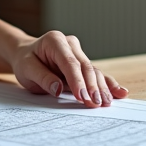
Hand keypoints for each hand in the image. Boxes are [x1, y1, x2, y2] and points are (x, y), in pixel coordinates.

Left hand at [10, 31, 127, 108]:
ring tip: (106, 103)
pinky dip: (107, 84)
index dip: (77, 81)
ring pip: (93, 71)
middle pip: (85, 67)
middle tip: (96, 104)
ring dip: (101, 88)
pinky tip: (120, 92)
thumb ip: (42, 78)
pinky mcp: (83, 63)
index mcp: (55, 41)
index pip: (69, 63)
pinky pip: (96, 74)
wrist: (26, 54)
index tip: (82, 97)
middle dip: (92, 87)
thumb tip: (58, 89)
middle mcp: (70, 44)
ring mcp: (79, 53)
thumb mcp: (26, 69)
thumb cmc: (26, 61)